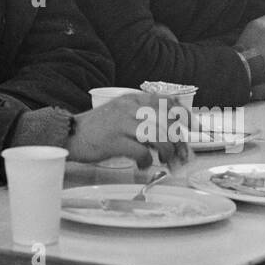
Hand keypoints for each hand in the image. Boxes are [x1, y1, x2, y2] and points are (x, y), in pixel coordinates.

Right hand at [66, 92, 188, 168]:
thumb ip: (144, 119)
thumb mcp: (122, 114)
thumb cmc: (99, 129)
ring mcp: (121, 123)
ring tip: (164, 161)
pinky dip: (147, 161)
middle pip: (166, 121)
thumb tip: (171, 136)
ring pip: (158, 136)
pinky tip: (142, 164)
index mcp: (133, 99)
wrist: (70, 134)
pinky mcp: (114, 140)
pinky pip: (141, 151)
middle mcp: (129, 107)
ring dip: (166, 152)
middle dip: (178, 141)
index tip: (194, 127)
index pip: (166, 101)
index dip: (184, 114)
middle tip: (180, 155)